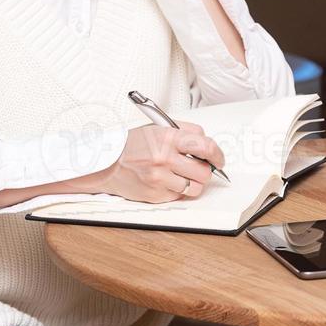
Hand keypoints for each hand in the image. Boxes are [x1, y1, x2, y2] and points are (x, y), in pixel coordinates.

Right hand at [85, 121, 225, 202]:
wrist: (107, 163)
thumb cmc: (133, 145)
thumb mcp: (158, 129)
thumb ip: (184, 132)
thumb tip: (207, 144)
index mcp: (167, 137)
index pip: (205, 146)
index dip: (217, 154)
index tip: (218, 159)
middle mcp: (164, 158)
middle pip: (204, 171)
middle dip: (206, 170)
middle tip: (200, 168)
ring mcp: (159, 178)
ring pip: (195, 187)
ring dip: (194, 182)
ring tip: (183, 175)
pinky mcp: (155, 194)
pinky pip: (179, 196)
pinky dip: (178, 190)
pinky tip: (167, 181)